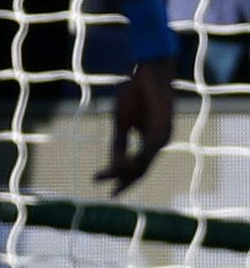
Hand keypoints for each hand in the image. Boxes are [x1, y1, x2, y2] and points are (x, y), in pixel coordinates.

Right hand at [99, 56, 176, 193]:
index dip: (124, 179)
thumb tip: (114, 165)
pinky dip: (132, 159)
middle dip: (125, 182)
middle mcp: (159, 141)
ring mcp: (163, 136)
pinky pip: (146, 151)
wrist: (147, 72)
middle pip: (142, 170)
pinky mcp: (162, 129)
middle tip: (111, 195)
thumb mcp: (121, 122)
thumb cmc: (134, 92)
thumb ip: (119, 143)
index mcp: (149, 139)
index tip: (111, 193)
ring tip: (104, 174)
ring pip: (143, 164)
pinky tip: (120, 163)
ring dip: (123, 171)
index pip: (138, 166)